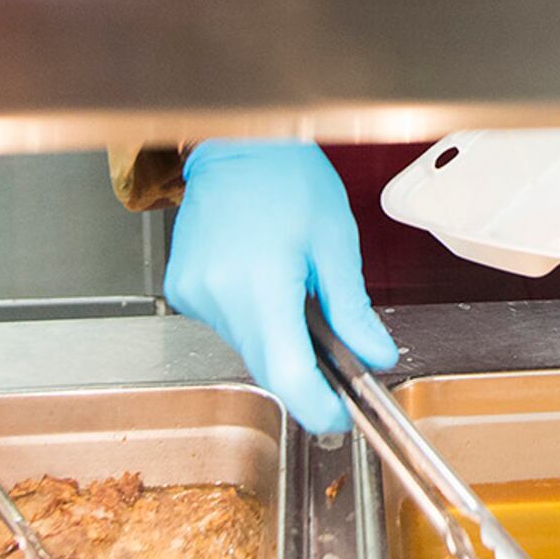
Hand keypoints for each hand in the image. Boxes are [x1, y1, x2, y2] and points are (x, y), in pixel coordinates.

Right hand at [164, 141, 396, 434]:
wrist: (239, 142)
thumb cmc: (289, 178)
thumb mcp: (336, 242)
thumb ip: (353, 309)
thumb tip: (376, 356)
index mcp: (263, 284)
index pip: (288, 375)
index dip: (317, 408)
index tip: (339, 416)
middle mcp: (219, 295)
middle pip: (267, 363)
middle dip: (303, 365)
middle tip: (331, 340)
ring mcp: (195, 293)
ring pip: (247, 344)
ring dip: (275, 332)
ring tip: (289, 280)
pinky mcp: (182, 289)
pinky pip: (226, 321)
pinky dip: (250, 312)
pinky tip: (259, 271)